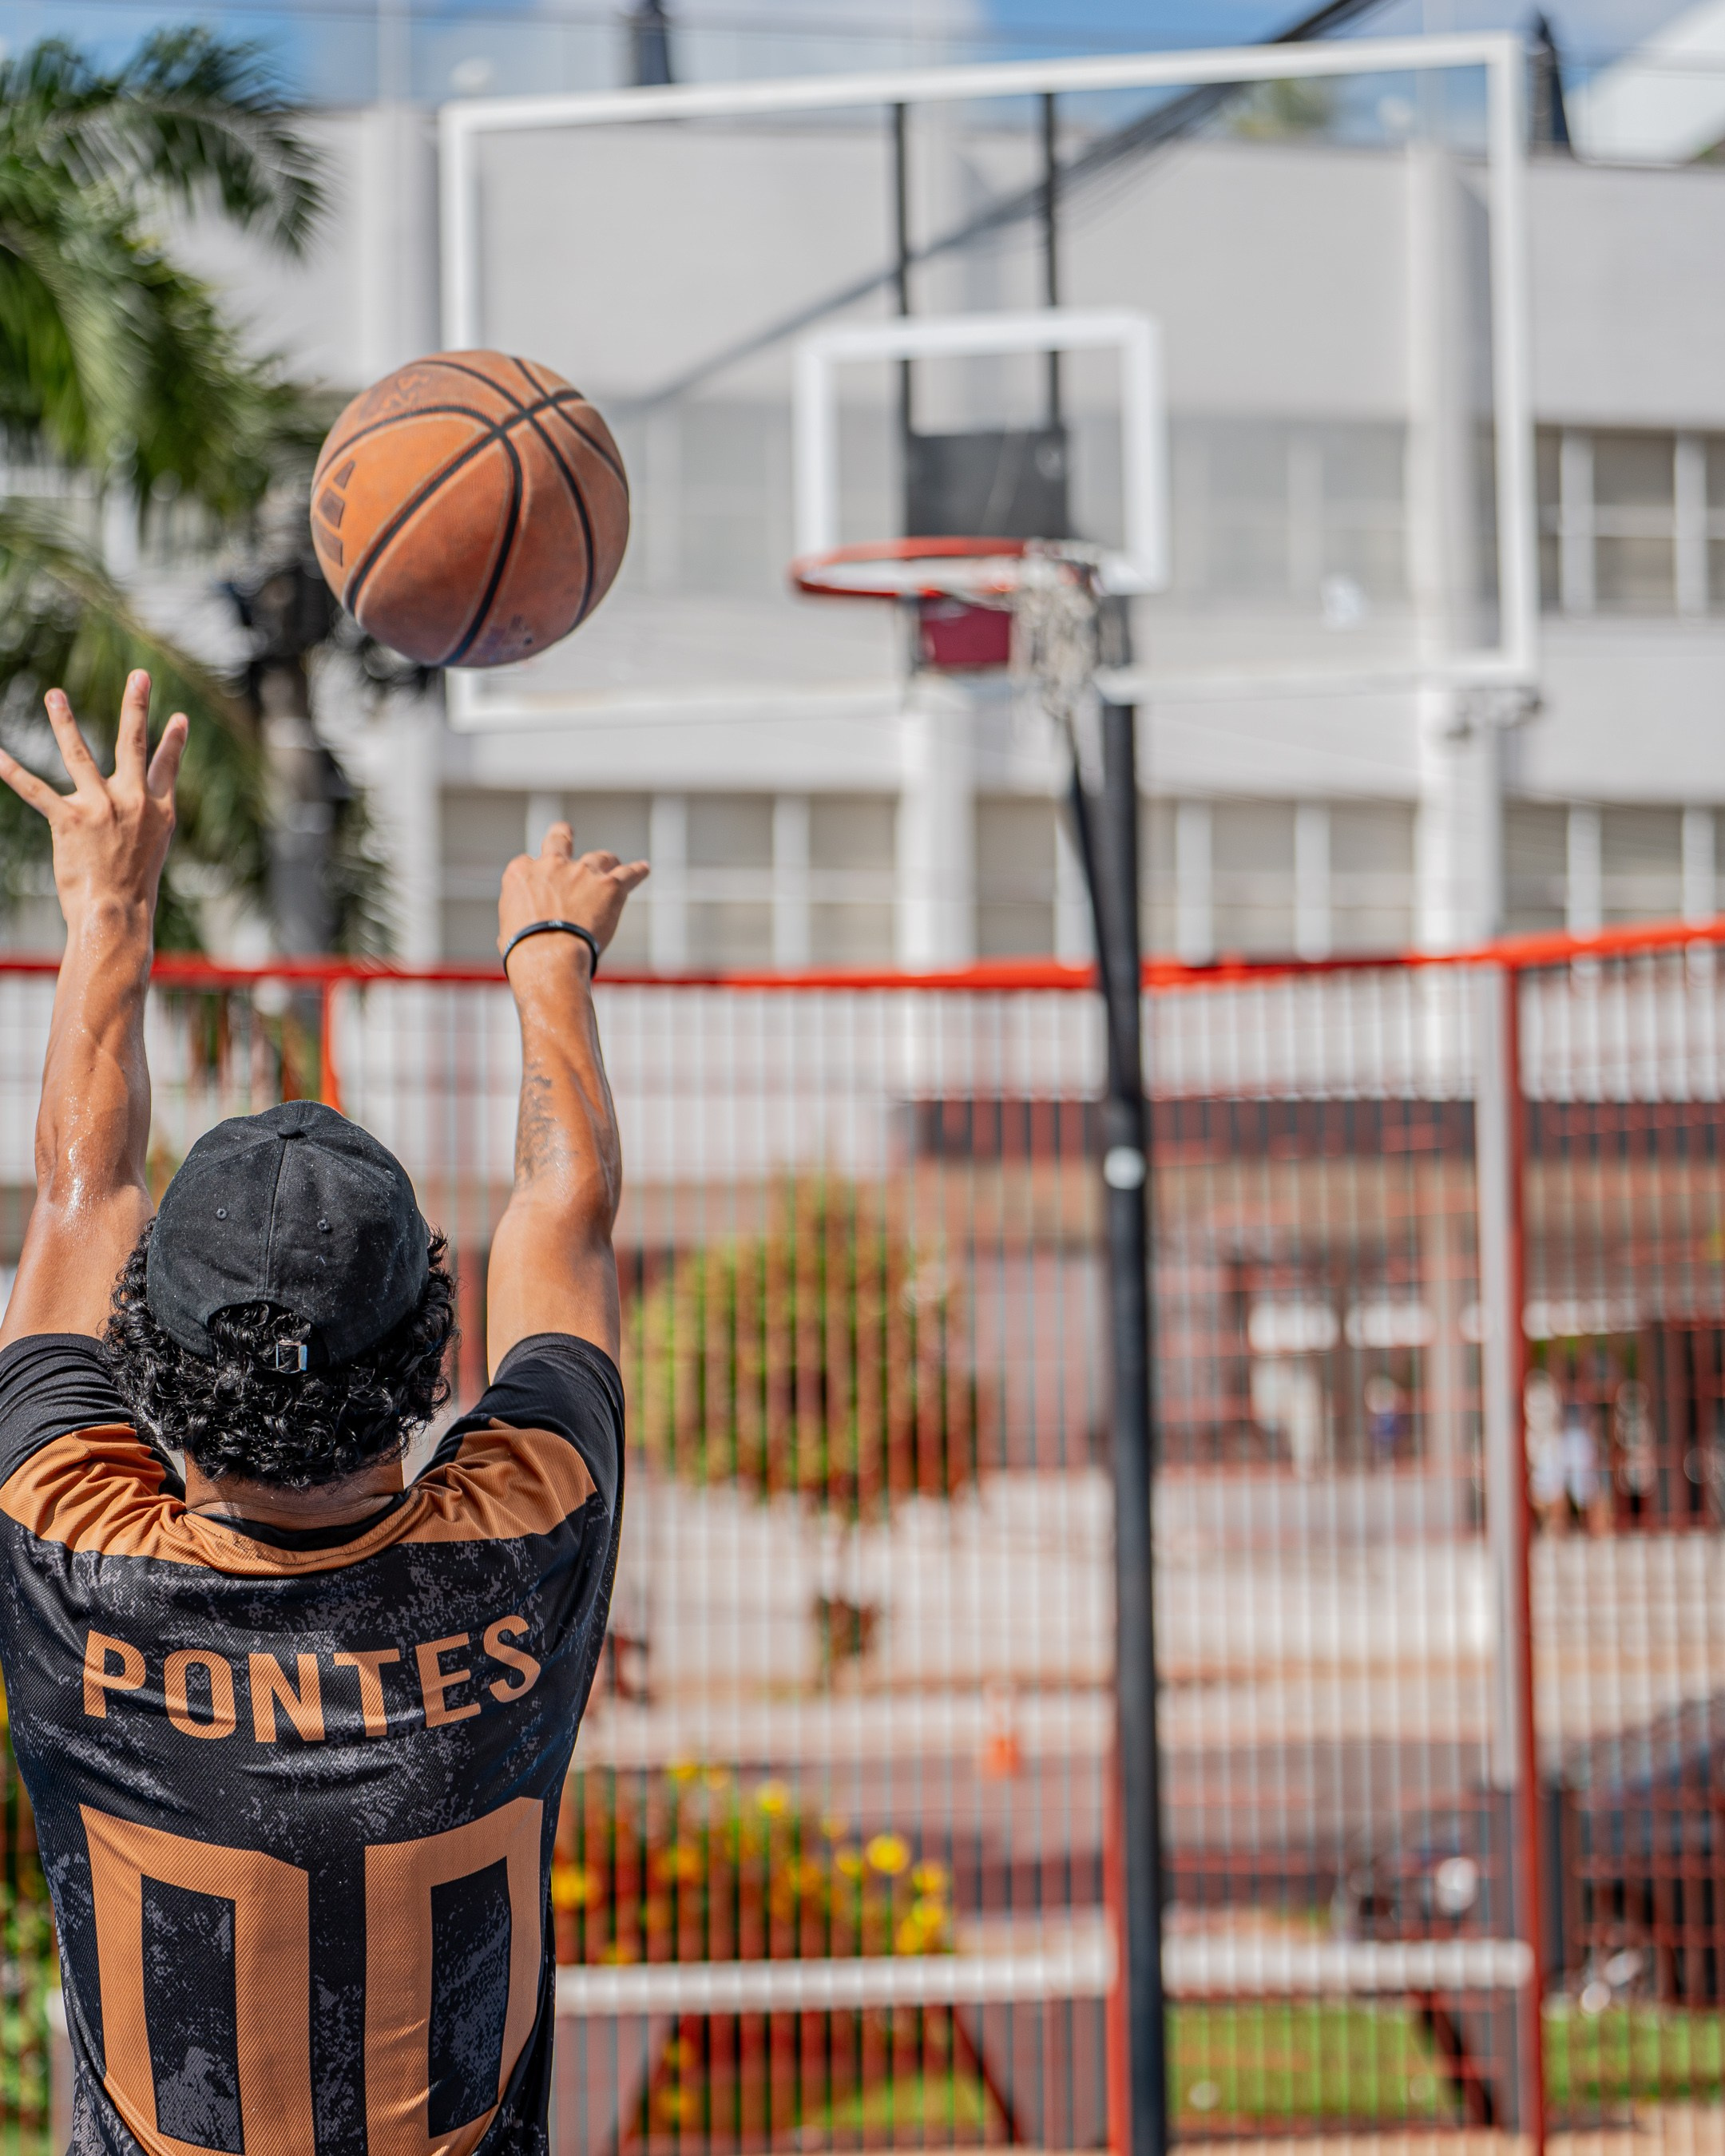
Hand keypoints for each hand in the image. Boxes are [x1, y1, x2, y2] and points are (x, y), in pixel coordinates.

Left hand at [0, 673, 186, 937]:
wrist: (119, 914)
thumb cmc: (133, 892)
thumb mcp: (151, 853)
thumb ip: (145, 824)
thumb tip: (139, 812)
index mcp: (159, 811)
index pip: (166, 767)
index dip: (173, 742)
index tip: (179, 718)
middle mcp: (133, 802)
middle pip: (134, 743)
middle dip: (137, 706)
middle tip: (140, 676)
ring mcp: (102, 808)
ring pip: (79, 755)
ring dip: (65, 722)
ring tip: (55, 696)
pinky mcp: (70, 820)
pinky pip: (34, 789)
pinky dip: (11, 770)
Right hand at [498, 822, 648, 976]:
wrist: (550, 956)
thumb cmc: (525, 951)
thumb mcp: (508, 928)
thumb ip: (521, 915)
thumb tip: (527, 925)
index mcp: (521, 873)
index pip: (528, 864)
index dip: (536, 876)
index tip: (539, 889)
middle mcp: (552, 865)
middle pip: (559, 839)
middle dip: (563, 834)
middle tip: (566, 831)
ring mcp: (583, 872)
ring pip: (600, 857)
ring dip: (607, 862)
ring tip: (614, 865)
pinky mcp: (610, 886)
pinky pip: (629, 874)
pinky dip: (637, 871)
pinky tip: (643, 869)